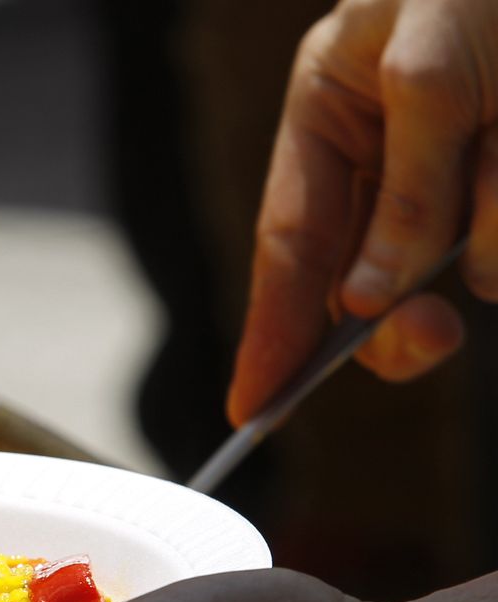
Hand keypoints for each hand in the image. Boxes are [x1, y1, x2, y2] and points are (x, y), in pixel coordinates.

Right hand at [229, 0, 497, 424]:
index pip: (288, 244)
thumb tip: (368, 297)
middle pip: (368, 282)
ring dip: (496, 220)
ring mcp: (462, 173)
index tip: (256, 408)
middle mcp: (387, 155)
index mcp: (329, 114)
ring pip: (469, 259)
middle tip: (431, 332)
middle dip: (398, 319)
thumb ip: (407, 184)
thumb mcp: (432, 66)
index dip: (272, 331)